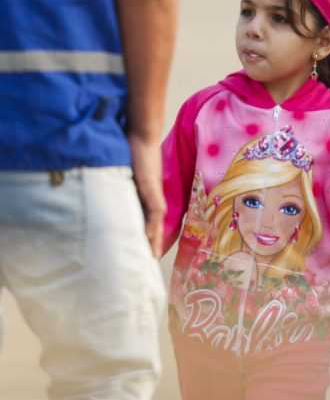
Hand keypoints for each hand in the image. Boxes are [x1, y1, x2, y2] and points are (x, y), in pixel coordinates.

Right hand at [129, 134, 165, 255]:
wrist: (141, 135)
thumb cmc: (130, 152)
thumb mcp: (122, 175)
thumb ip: (117, 187)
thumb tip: (102, 198)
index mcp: (145, 195)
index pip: (146, 221)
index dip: (145, 237)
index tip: (140, 255)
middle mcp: (153, 196)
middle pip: (154, 226)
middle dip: (151, 244)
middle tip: (147, 264)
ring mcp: (154, 193)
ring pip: (156, 223)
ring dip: (154, 239)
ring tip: (151, 258)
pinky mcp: (152, 188)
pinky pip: (155, 211)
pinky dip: (153, 226)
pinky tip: (150, 238)